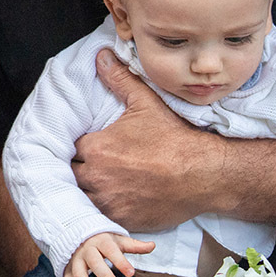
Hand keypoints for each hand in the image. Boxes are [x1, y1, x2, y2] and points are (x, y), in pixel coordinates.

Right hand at [64, 232, 155, 276]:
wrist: (77, 235)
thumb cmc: (104, 241)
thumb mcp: (118, 241)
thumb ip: (134, 245)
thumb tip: (153, 245)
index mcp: (101, 241)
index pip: (110, 250)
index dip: (120, 261)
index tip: (131, 273)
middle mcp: (86, 250)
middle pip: (94, 262)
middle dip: (105, 276)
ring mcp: (75, 261)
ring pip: (79, 275)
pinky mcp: (69, 271)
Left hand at [72, 49, 213, 231]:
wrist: (205, 174)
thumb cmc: (175, 139)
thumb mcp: (145, 104)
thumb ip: (119, 80)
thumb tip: (101, 56)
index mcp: (96, 148)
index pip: (69, 148)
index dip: (77, 147)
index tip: (86, 146)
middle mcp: (97, 178)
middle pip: (71, 174)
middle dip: (77, 168)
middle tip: (90, 164)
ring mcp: (108, 203)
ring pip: (80, 198)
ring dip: (84, 191)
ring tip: (97, 183)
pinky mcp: (121, 220)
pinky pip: (98, 218)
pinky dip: (99, 211)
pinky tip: (110, 201)